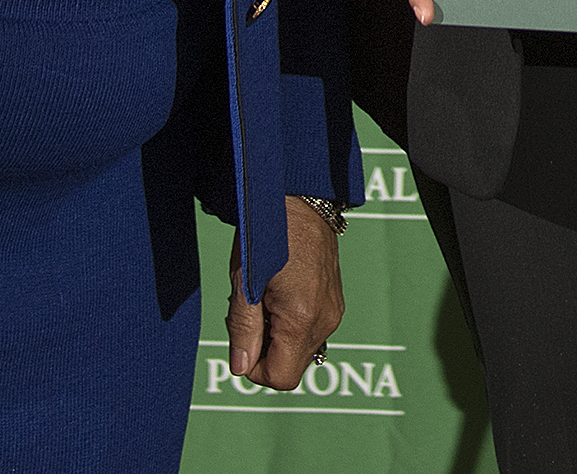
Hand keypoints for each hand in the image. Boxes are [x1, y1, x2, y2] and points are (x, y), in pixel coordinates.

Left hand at [226, 198, 344, 388]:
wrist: (301, 198)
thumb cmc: (266, 235)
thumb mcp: (244, 282)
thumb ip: (243, 330)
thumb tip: (241, 369)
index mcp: (302, 318)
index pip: (281, 378)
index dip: (255, 369)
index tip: (243, 339)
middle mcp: (325, 320)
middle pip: (291, 365)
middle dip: (265, 350)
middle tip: (250, 312)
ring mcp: (333, 311)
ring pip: (300, 349)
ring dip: (277, 336)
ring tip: (263, 299)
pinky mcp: (335, 301)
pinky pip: (310, 331)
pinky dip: (290, 324)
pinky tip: (278, 294)